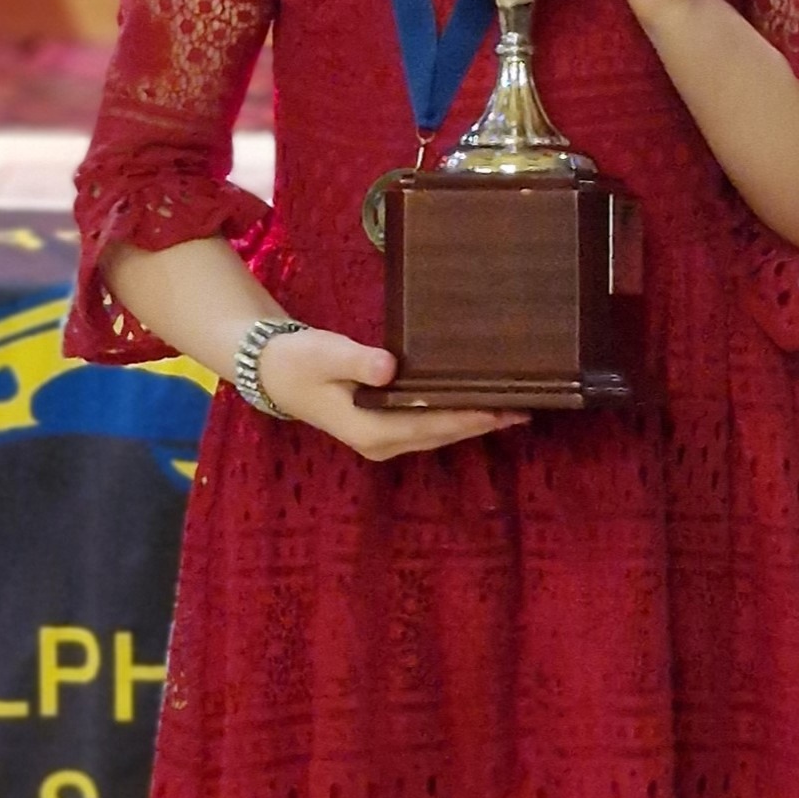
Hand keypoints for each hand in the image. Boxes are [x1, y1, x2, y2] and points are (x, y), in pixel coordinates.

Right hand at [258, 324, 528, 459]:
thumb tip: (390, 367)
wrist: (275, 372)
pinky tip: (475, 405)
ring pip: (437, 434)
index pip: (429, 425)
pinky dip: (454, 417)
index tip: (501, 407)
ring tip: (512, 408)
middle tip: (523, 408)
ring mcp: (383, 440)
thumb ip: (358, 361)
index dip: (467, 417)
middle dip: (481, 423)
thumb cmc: (301, 360)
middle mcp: (381, 443)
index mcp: (370, 430)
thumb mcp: (326, 354)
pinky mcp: (383, 428)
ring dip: (472, 422)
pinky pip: (428, 427)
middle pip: (441, 435)